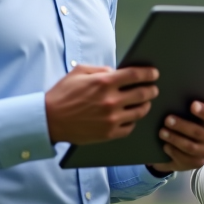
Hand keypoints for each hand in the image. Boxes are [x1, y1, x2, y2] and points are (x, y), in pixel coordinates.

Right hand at [45, 64, 159, 144]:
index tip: (154, 74)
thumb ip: (100, 69)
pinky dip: (133, 121)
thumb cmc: (62, 94)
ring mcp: (111, 119)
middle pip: (143, 94)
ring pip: (140, 111)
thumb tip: (117, 72)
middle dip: (151, 90)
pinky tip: (131, 116)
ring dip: (146, 105)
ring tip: (145, 102)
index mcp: (104, 83)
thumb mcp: (79, 72)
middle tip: (153, 88)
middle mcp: (110, 101)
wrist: (49, 120)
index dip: (149, 73)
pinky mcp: (108, 134)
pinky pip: (129, 127)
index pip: (135, 75)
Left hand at [149, 75, 203, 174]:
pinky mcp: (193, 164)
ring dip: (175, 138)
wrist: (182, 147)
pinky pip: (183, 158)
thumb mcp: (198, 109)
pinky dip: (172, 151)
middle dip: (182, 126)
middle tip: (167, 119)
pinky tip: (164, 145)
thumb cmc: (190, 122)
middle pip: (198, 133)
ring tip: (162, 131)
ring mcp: (203, 153)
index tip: (192, 105)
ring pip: (189, 147)